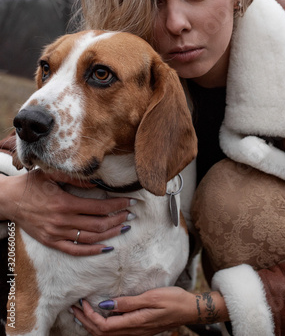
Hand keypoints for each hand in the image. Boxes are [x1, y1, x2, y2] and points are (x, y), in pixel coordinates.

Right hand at [0, 171, 134, 254]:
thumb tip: (98, 182)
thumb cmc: (32, 184)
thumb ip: (75, 179)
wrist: (10, 200)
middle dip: (119, 219)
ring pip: (91, 238)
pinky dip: (93, 250)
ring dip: (111, 233)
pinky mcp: (52, 242)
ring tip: (125, 227)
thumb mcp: (52, 174)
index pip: (99, 207)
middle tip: (132, 215)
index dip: (118, 205)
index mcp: (65, 203)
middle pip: (99, 224)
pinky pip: (76, 250)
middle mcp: (63, 221)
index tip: (131, 202)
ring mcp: (57, 234)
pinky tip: (106, 247)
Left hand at [71, 287, 227, 335]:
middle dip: (85, 321)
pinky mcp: (139, 329)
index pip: (104, 327)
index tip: (82, 302)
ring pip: (107, 334)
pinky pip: (115, 332)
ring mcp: (136, 332)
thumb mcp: (151, 297)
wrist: (190, 309)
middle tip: (73, 307)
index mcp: (135, 323)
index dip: (90, 317)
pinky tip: (100, 316)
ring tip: (81, 312)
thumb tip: (106, 304)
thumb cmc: (173, 300)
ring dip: (92, 324)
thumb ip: (128, 302)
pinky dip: (102, 325)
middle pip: (102, 333)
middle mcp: (133, 331)